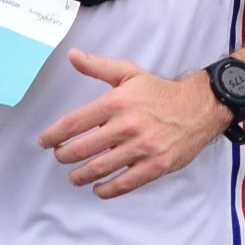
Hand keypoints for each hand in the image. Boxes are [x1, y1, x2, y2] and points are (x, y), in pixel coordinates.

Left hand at [35, 49, 233, 198]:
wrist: (199, 107)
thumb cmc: (160, 92)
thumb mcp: (128, 73)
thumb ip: (97, 67)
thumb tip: (72, 55)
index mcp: (116, 103)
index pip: (74, 123)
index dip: (54, 135)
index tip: (45, 142)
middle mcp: (127, 126)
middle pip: (82, 149)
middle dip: (65, 156)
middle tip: (60, 158)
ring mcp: (142, 148)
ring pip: (100, 168)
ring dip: (80, 176)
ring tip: (74, 176)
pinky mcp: (155, 166)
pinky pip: (124, 183)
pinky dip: (107, 189)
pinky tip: (98, 188)